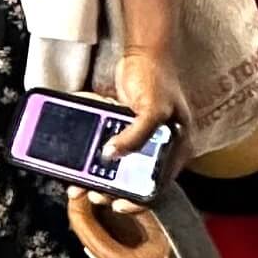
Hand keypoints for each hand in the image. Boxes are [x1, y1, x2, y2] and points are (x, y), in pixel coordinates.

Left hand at [72, 48, 191, 212]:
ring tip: (80, 184)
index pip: (160, 185)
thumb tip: (112, 156)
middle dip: (114, 191)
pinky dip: (95, 157)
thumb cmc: (157, 77)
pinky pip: (109, 149)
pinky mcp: (124, 128)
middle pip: (136, 179)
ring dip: (100, 177)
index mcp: (177, 148)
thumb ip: (137, 134)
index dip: (139, 200)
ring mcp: (142, 138)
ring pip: (120, 167)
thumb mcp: (153, 108)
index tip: (117, 206)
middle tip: (92, 195)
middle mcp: (161, 147)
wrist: (143, 51)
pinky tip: (79, 162)